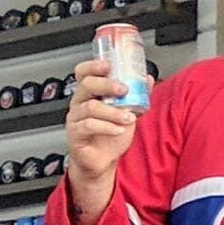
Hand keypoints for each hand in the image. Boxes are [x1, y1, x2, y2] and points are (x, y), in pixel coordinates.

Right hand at [62, 57, 135, 222]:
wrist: (103, 160)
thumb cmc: (111, 134)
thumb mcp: (127, 112)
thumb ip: (137, 96)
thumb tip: (147, 79)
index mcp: (90, 94)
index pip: (84, 72)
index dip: (94, 66)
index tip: (109, 64)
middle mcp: (80, 102)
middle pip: (87, 85)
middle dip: (107, 85)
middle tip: (124, 90)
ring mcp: (76, 118)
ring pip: (90, 107)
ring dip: (113, 111)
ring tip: (128, 118)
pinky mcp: (76, 133)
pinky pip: (89, 126)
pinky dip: (107, 127)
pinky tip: (119, 130)